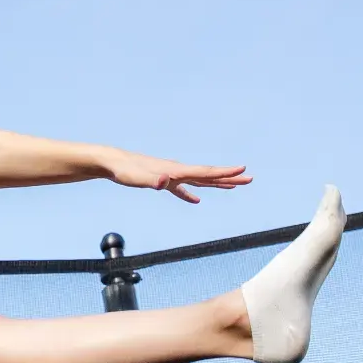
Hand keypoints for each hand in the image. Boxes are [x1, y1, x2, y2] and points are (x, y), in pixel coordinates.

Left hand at [106, 151, 249, 203]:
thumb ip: (154, 180)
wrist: (113, 163)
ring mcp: (171, 175)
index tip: (243, 171)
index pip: (206, 172)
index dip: (225, 173)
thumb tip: (166, 183)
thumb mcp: (139, 178)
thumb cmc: (125, 171)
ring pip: (199, 180)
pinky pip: (182, 188)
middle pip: (209, 175)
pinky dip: (190, 194)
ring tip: (233, 186)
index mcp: (177, 171)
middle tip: (249, 178)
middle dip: (229, 178)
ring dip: (216, 183)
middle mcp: (178, 171)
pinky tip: (196, 200)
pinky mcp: (162, 180)